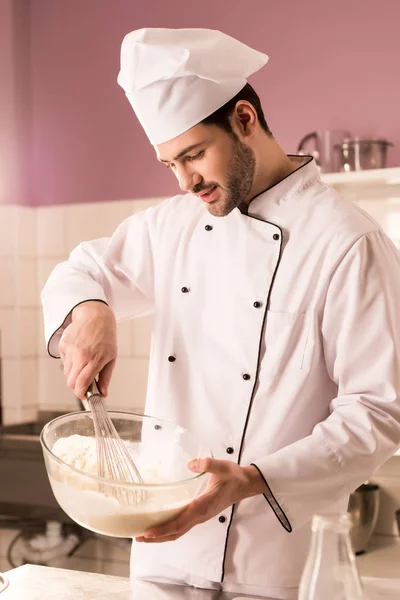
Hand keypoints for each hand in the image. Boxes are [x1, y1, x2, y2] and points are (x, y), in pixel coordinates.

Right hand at [59, 301, 116, 399]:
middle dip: (76, 386)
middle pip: (71, 382)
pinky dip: (70, 362)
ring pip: (67, 373)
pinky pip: (64, 362)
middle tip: (84, 382)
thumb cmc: (106, 337)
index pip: (82, 383)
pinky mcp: (63, 345)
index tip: (83, 395)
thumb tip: (103, 394)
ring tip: (83, 363)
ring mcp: (70, 349)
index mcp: (95, 359)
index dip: (81, 393)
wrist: (95, 317)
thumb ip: (106, 377)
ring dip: (74, 374)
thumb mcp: (111, 357)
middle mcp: (81, 355)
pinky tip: (78, 353)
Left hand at [135, 459, 265, 542]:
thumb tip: (191, 463)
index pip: (180, 523)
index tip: (148, 532)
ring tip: (145, 534)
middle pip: (176, 532)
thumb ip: (207, 464)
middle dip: (157, 537)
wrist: (245, 484)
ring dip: (162, 535)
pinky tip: (161, 524)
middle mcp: (200, 515)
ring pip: (179, 531)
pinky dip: (170, 529)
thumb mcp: (221, 466)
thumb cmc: (233, 476)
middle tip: (138, 536)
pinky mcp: (200, 514)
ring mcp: (200, 517)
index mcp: (203, 506)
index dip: (163, 529)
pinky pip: (183, 526)